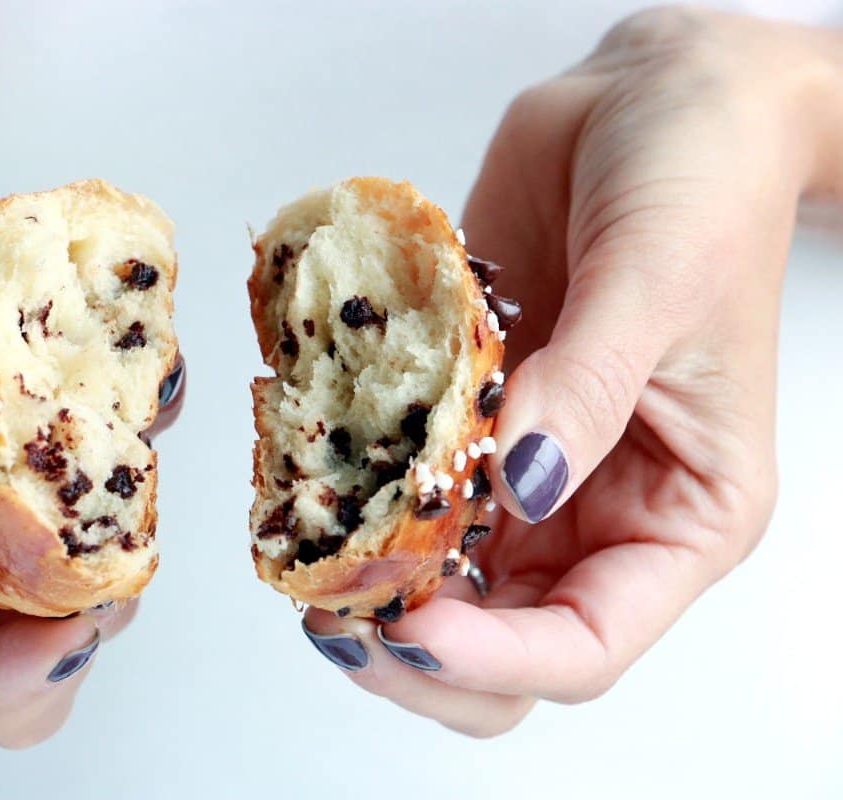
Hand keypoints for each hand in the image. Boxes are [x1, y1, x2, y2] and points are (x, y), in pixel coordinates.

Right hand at [0, 26, 131, 746]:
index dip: (5, 673)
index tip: (79, 628)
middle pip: (6, 630)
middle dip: (78, 617)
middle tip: (127, 559)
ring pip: (64, 550)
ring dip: (119, 518)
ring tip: (134, 447)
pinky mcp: (15, 397)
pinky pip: (92, 444)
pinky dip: (136, 425)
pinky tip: (141, 378)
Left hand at [302, 7, 842, 734]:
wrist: (645, 102)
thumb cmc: (701, 183)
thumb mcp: (660, 285)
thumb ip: (586, 391)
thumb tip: (521, 482)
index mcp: (681, 515)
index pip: (585, 643)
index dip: (494, 657)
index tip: (412, 625)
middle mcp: (597, 510)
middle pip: (500, 639)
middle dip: (414, 645)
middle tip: (334, 607)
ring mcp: (521, 469)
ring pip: (437, 576)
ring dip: (366, 577)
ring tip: (302, 551)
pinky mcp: (464, 413)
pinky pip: (400, 481)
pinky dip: (349, 493)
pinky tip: (303, 476)